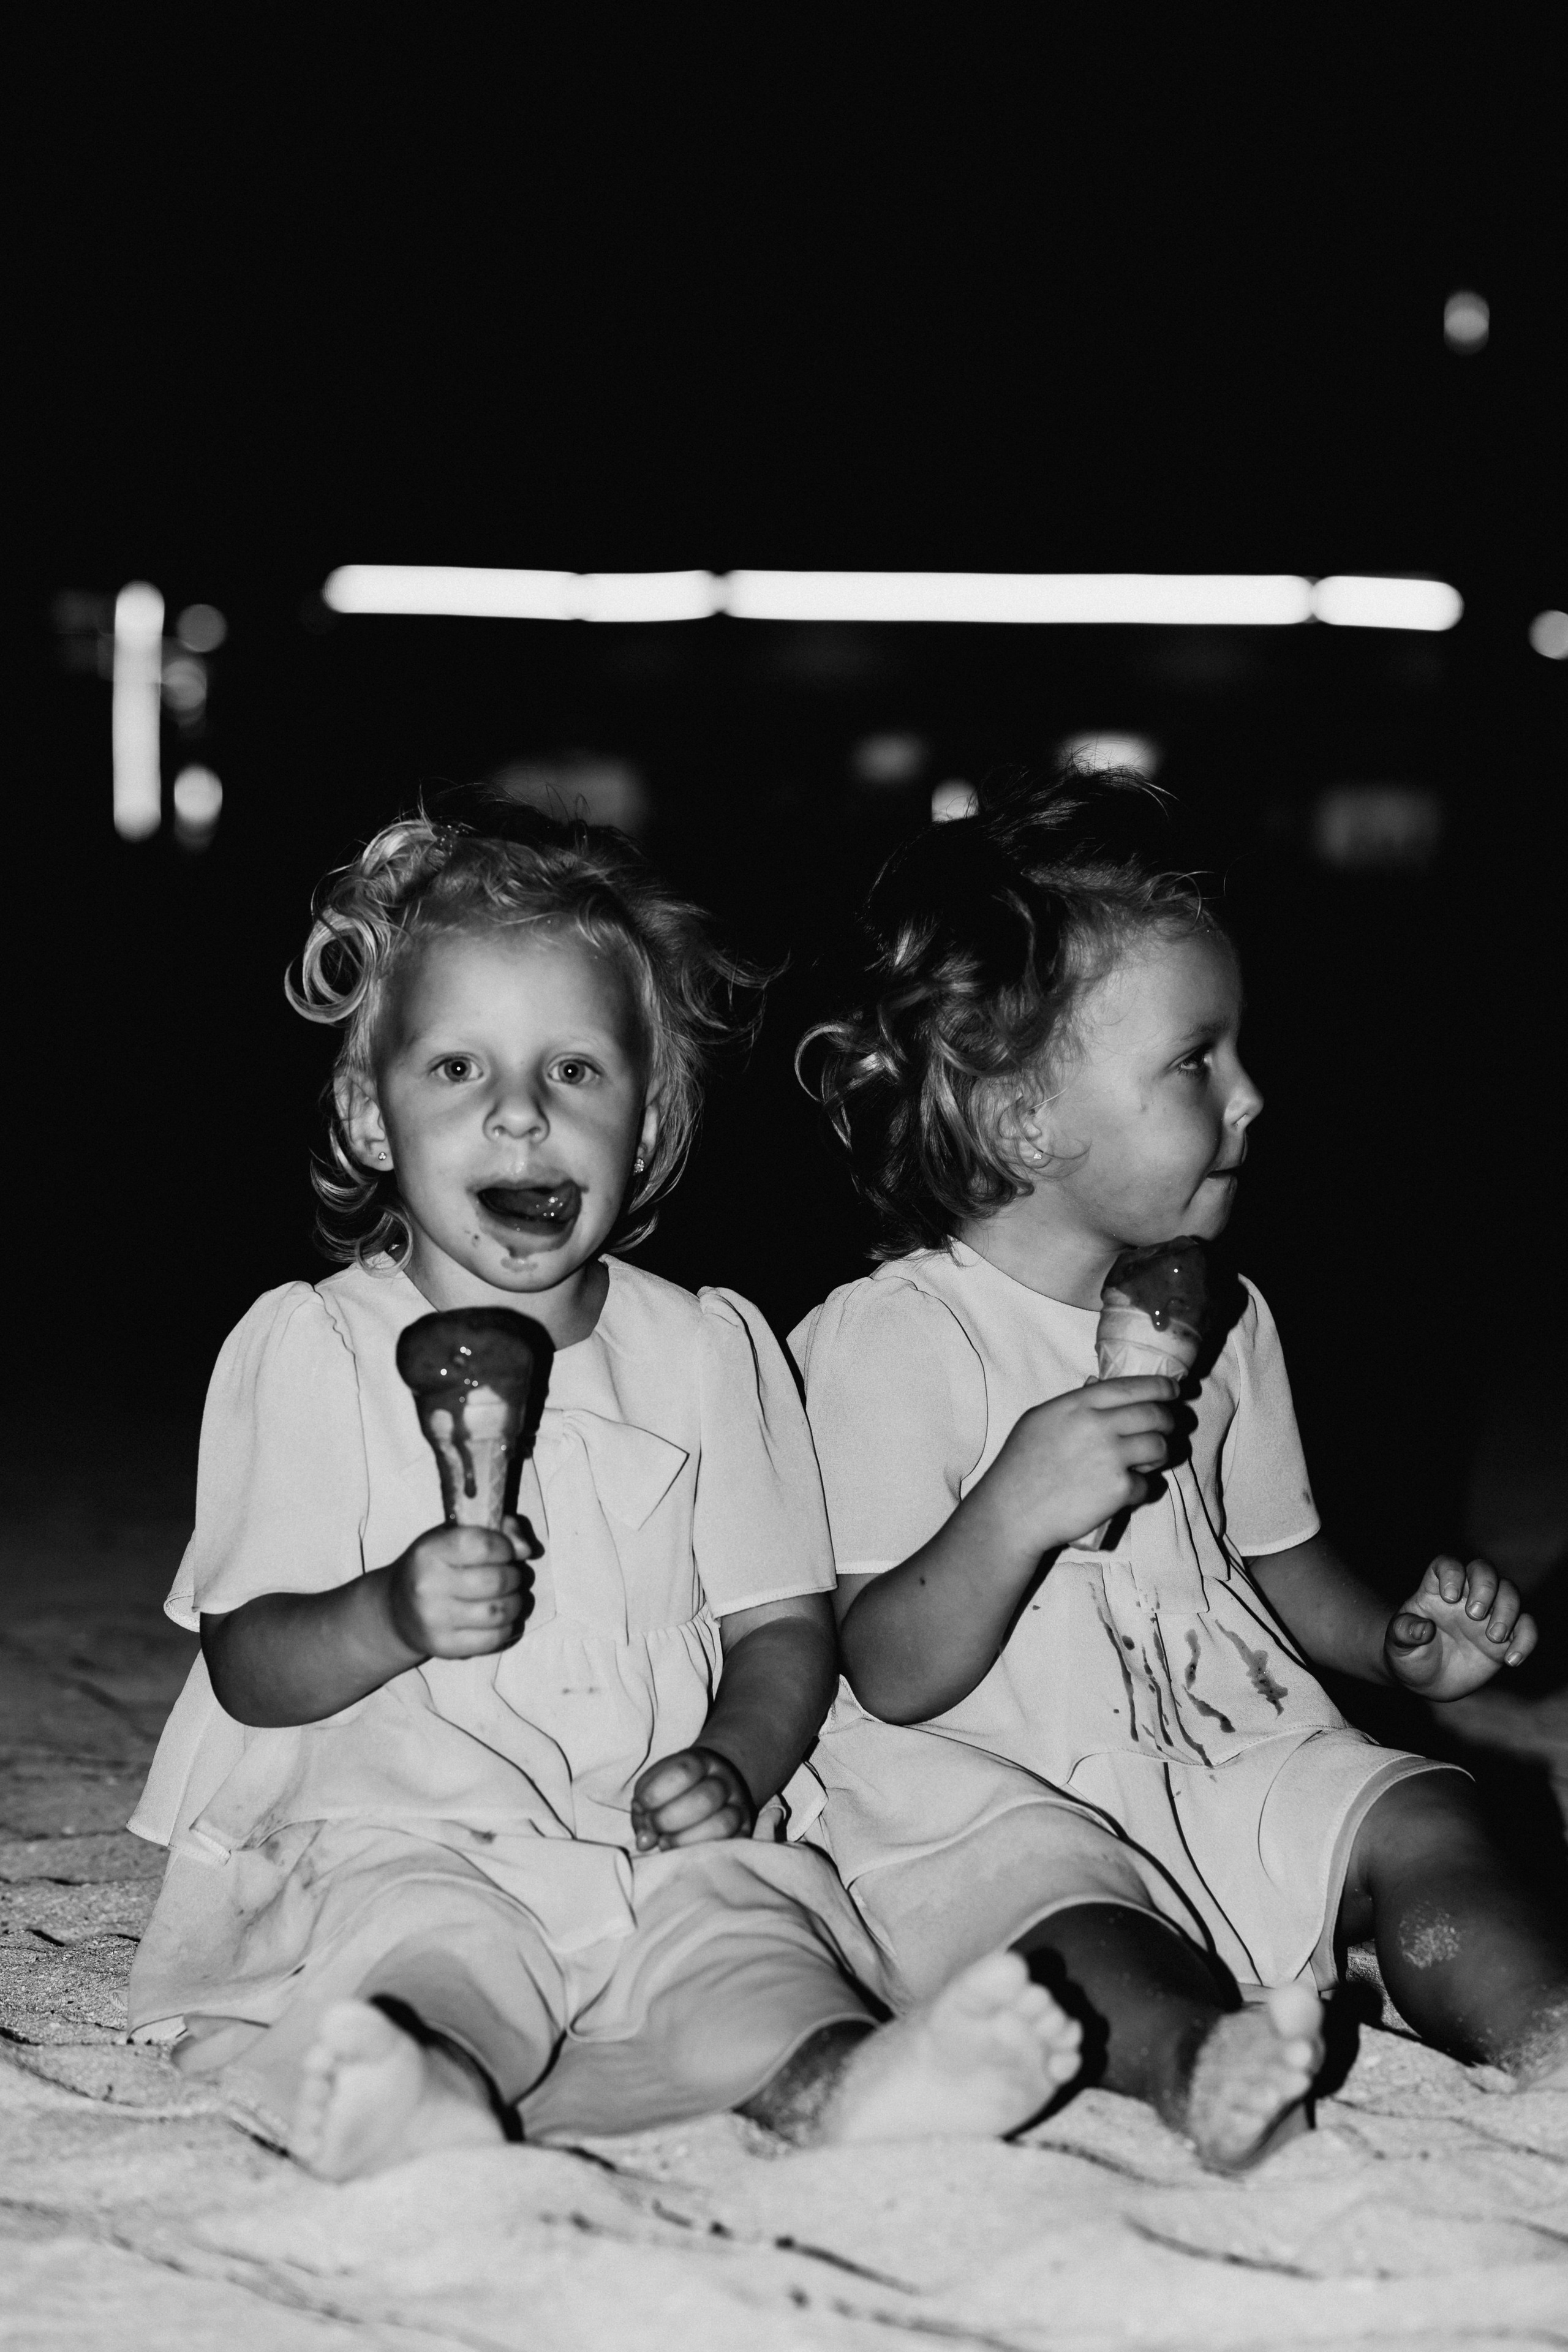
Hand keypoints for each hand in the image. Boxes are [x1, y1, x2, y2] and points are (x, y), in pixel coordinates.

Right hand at [385, 1516, 533, 1659]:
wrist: (395, 1611)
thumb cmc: (434, 1567)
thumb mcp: (454, 1537)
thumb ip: (497, 1529)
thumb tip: (526, 1550)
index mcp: (429, 1552)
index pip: (483, 1545)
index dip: (505, 1547)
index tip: (504, 1551)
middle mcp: (428, 1586)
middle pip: (496, 1581)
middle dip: (514, 1576)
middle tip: (510, 1576)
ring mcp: (435, 1620)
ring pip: (499, 1611)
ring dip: (515, 1602)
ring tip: (508, 1596)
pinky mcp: (444, 1646)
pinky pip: (494, 1638)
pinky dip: (507, 1627)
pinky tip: (499, 1618)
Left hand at [631, 1746, 756, 1851]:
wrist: (717, 1784)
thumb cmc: (676, 1789)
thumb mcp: (657, 1785)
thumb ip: (645, 1808)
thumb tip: (644, 1841)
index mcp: (702, 1761)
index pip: (685, 1771)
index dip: (658, 1791)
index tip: (641, 1805)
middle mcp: (725, 1782)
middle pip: (706, 1798)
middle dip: (669, 1818)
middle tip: (653, 1827)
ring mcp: (738, 1807)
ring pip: (722, 1824)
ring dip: (685, 1839)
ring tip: (664, 1842)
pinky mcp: (744, 1832)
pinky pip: (728, 1845)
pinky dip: (700, 1851)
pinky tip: (682, 1852)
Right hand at [983, 1377, 1179, 1556]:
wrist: (1012, 1511)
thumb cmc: (1020, 1466)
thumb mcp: (1039, 1420)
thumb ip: (1074, 1404)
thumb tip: (1100, 1386)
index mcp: (1078, 1404)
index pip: (1133, 1387)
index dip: (1162, 1387)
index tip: (1174, 1391)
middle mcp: (1098, 1425)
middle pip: (1156, 1414)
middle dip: (1169, 1420)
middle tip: (1169, 1426)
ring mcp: (1111, 1457)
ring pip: (1161, 1447)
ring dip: (1161, 1453)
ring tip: (1149, 1460)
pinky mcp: (1120, 1489)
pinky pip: (1149, 1484)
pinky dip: (1143, 1489)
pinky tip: (1128, 1491)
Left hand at [1384, 1555, 1537, 1700]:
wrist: (1428, 1680)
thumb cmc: (1410, 1654)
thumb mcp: (1397, 1645)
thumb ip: (1404, 1633)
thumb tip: (1423, 1628)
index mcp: (1436, 1589)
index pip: (1447, 1564)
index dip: (1452, 1572)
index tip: (1449, 1597)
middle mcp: (1466, 1595)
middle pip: (1484, 1569)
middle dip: (1485, 1586)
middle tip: (1475, 1615)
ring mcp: (1489, 1614)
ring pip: (1510, 1592)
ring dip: (1508, 1611)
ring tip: (1493, 1638)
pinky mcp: (1507, 1637)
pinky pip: (1527, 1627)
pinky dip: (1527, 1639)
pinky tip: (1511, 1660)